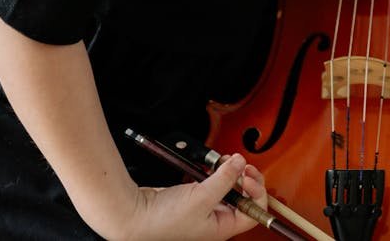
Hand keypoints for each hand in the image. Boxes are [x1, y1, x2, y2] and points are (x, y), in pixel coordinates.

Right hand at [122, 154, 267, 240]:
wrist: (133, 215)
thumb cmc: (162, 220)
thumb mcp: (202, 197)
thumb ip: (225, 179)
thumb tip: (241, 163)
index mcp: (222, 228)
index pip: (253, 212)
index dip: (256, 192)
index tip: (249, 175)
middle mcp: (214, 221)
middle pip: (243, 198)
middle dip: (243, 178)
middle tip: (241, 164)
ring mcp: (203, 209)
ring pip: (226, 188)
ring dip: (229, 172)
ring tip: (225, 161)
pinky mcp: (192, 198)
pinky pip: (211, 183)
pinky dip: (214, 173)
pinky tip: (212, 166)